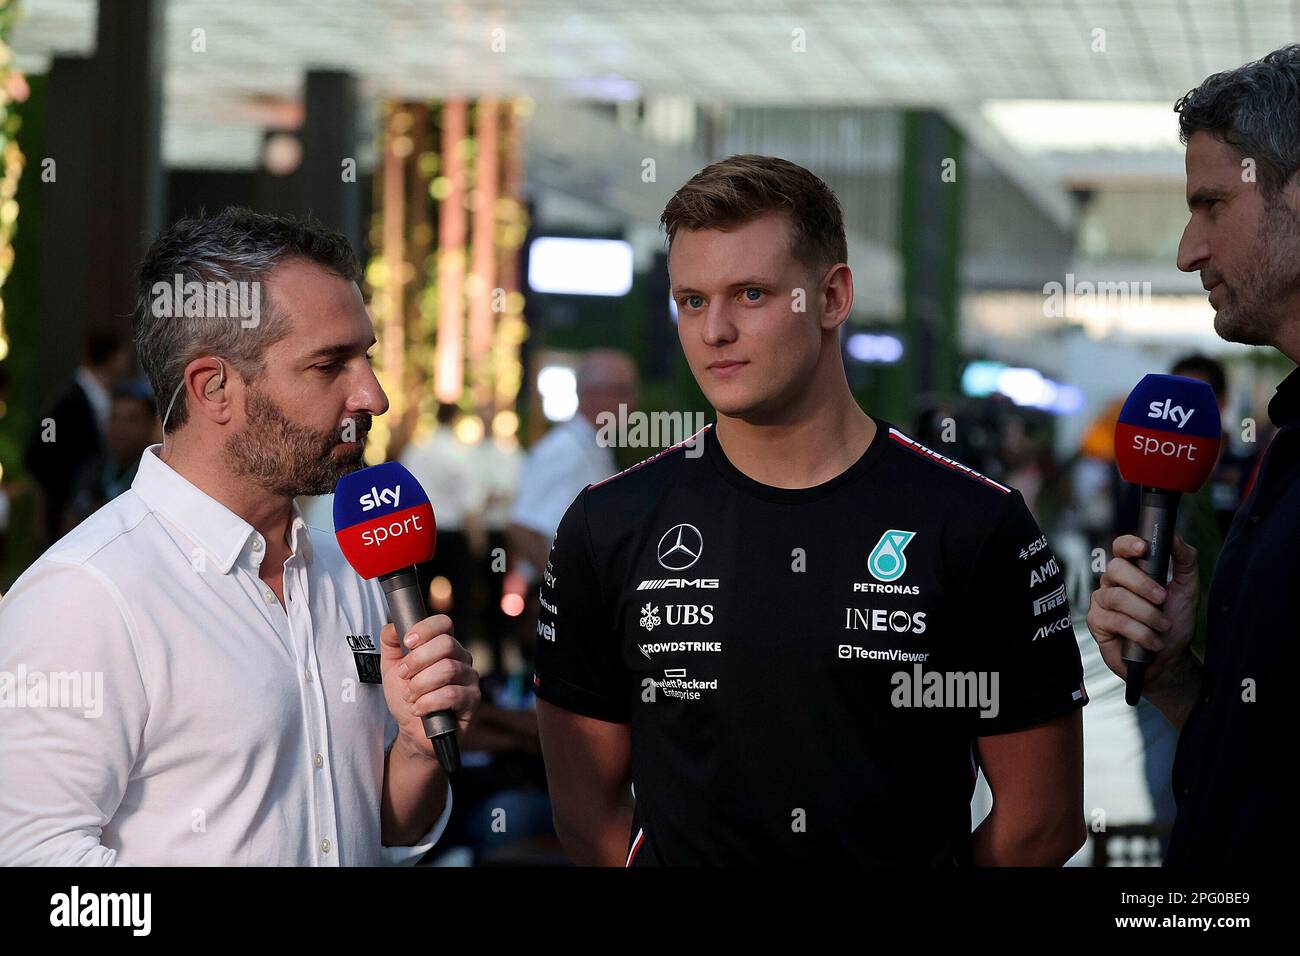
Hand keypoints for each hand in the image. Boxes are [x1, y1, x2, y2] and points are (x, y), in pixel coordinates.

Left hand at [379, 614, 480, 759]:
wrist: (411, 731)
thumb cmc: (406, 696)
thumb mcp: (390, 667)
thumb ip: (390, 642)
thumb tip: (394, 625)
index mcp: (444, 645)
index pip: (443, 623)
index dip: (425, 629)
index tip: (407, 643)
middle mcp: (461, 658)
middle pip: (446, 644)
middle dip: (417, 661)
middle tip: (404, 676)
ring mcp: (469, 678)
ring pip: (447, 669)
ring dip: (420, 685)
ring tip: (411, 697)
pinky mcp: (472, 700)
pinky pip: (451, 694)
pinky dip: (428, 702)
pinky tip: (419, 709)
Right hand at [1087, 534, 1198, 692]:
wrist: (1168, 659)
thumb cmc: (1175, 623)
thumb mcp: (1188, 590)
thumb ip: (1185, 561)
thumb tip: (1174, 537)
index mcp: (1132, 571)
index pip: (1121, 547)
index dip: (1128, 544)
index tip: (1144, 548)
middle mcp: (1113, 582)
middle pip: (1116, 569)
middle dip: (1143, 584)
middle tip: (1162, 598)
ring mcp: (1102, 602)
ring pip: (1118, 597)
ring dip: (1147, 614)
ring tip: (1162, 627)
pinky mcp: (1097, 622)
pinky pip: (1116, 620)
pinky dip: (1140, 632)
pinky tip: (1151, 641)